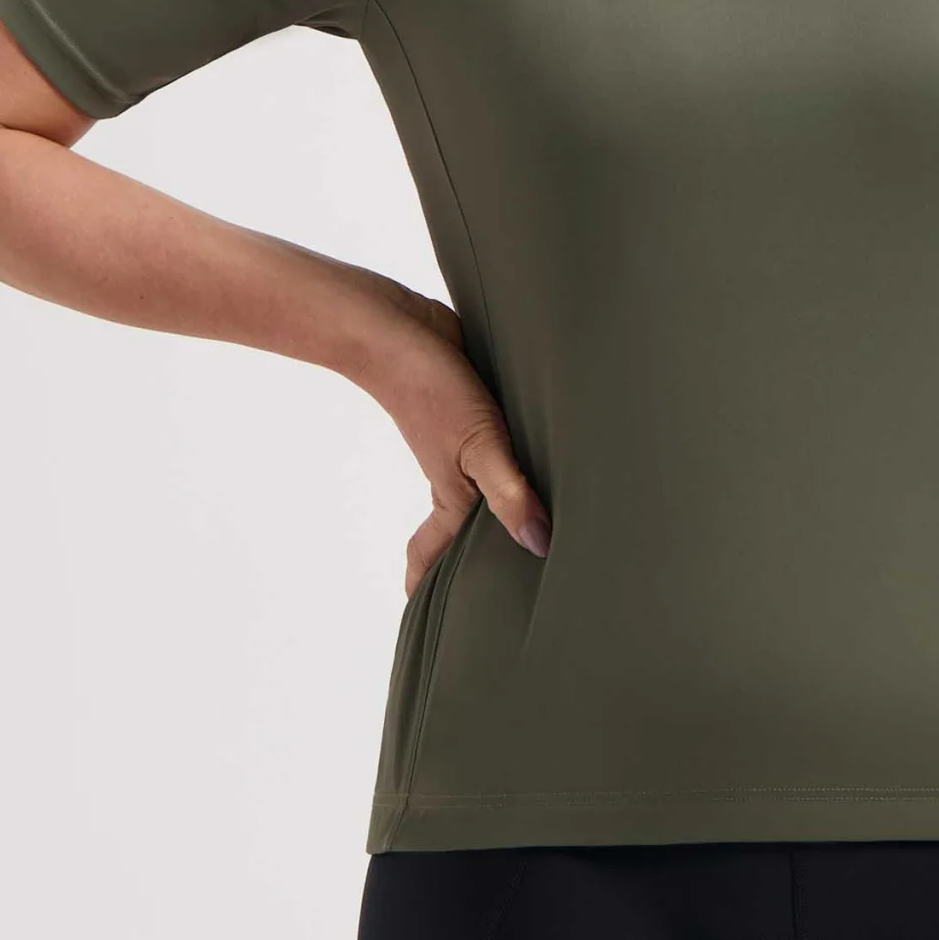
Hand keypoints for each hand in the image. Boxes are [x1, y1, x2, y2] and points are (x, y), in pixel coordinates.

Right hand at [359, 280, 551, 594]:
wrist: (397, 326)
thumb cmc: (428, 390)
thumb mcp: (476, 446)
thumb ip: (509, 492)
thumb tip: (539, 543)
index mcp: (453, 495)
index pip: (435, 552)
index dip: (430, 582)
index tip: (427, 613)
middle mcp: (459, 473)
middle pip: (467, 525)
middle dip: (480, 551)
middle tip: (509, 580)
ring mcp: (466, 441)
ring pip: (487, 482)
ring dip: (505, 500)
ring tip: (538, 520)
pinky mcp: (479, 406)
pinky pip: (499, 443)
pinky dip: (515, 454)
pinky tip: (542, 450)